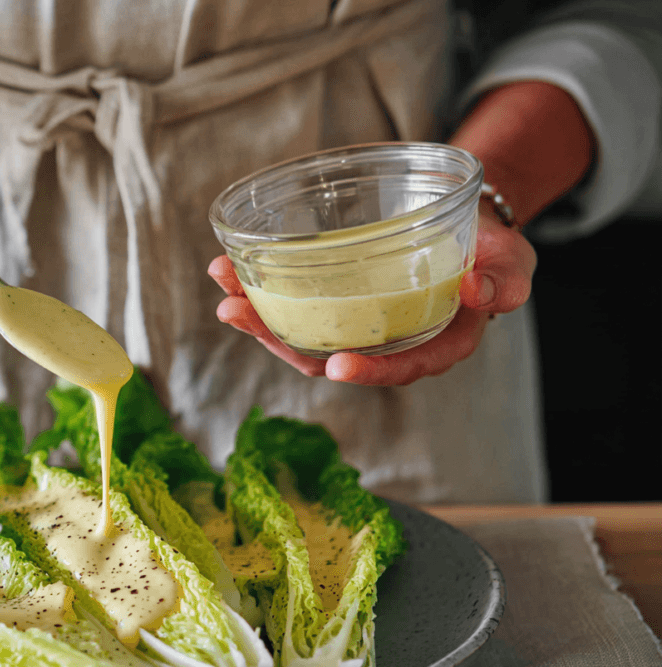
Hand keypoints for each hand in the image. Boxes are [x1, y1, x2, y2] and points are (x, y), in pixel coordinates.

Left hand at [208, 208, 535, 384]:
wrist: (466, 224)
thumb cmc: (491, 251)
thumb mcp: (513, 261)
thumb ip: (503, 279)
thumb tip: (476, 292)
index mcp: (431, 346)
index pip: (398, 369)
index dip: (368, 372)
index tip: (334, 366)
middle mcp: (386, 345)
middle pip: (328, 356)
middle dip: (277, 339)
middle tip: (236, 312)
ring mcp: (356, 325)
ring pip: (301, 334)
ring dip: (258, 315)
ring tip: (223, 290)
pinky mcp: (336, 303)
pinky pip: (297, 307)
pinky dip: (263, 293)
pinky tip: (231, 274)